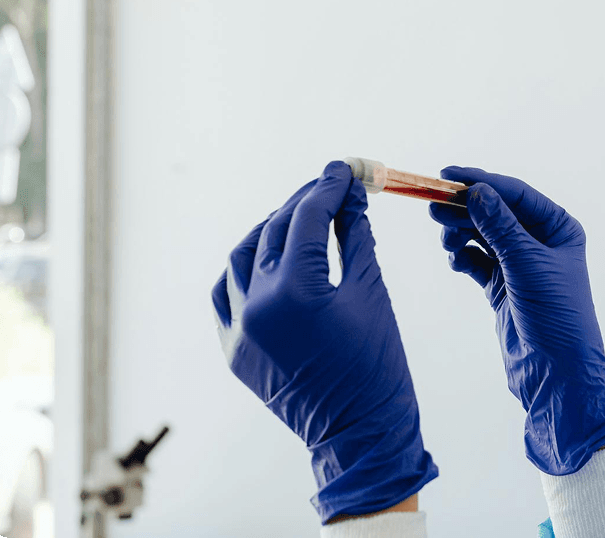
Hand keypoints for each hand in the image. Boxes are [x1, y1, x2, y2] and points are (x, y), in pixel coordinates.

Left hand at [212, 161, 437, 523]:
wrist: (359, 435)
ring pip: (242, 256)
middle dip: (305, 202)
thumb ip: (357, 239)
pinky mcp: (232, 349)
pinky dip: (245, 268)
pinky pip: (225, 293)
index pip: (308, 218)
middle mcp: (257, 306)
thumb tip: (351, 199)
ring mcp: (238, 330)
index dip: (329, 187)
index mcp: (297, 292)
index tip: (344, 168)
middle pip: (275, 230)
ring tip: (300, 217)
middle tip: (331, 185)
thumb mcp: (374, 295)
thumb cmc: (379, 367)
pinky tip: (267, 257)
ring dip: (270, 229)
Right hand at [429, 166, 604, 475]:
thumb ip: (499, 226)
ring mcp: (520, 265)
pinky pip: (477, 262)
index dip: (481, 182)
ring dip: (461, 232)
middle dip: (465, 208)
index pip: (515, 195)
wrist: (556, 374)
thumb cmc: (555, 315)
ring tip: (445, 239)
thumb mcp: (526, 264)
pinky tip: (456, 261)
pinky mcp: (503, 288)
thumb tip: (476, 191)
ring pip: (483, 236)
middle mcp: (541, 243)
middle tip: (434, 206)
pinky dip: (463, 258)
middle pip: (495, 212)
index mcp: (558, 229)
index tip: (448, 176)